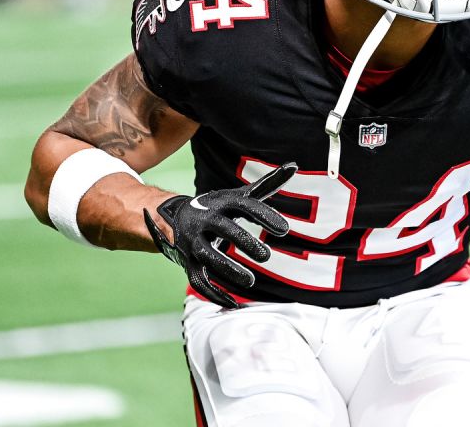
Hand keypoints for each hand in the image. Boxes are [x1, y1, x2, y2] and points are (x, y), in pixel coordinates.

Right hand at [143, 163, 295, 307]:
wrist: (174, 218)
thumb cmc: (218, 208)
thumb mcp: (240, 196)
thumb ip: (267, 184)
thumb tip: (294, 166)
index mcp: (221, 202)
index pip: (245, 205)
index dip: (264, 216)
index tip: (285, 230)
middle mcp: (205, 220)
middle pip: (224, 229)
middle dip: (245, 243)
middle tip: (266, 257)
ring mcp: (194, 242)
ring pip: (209, 257)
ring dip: (228, 270)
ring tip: (250, 281)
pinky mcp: (188, 262)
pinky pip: (199, 280)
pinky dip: (214, 294)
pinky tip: (233, 304)